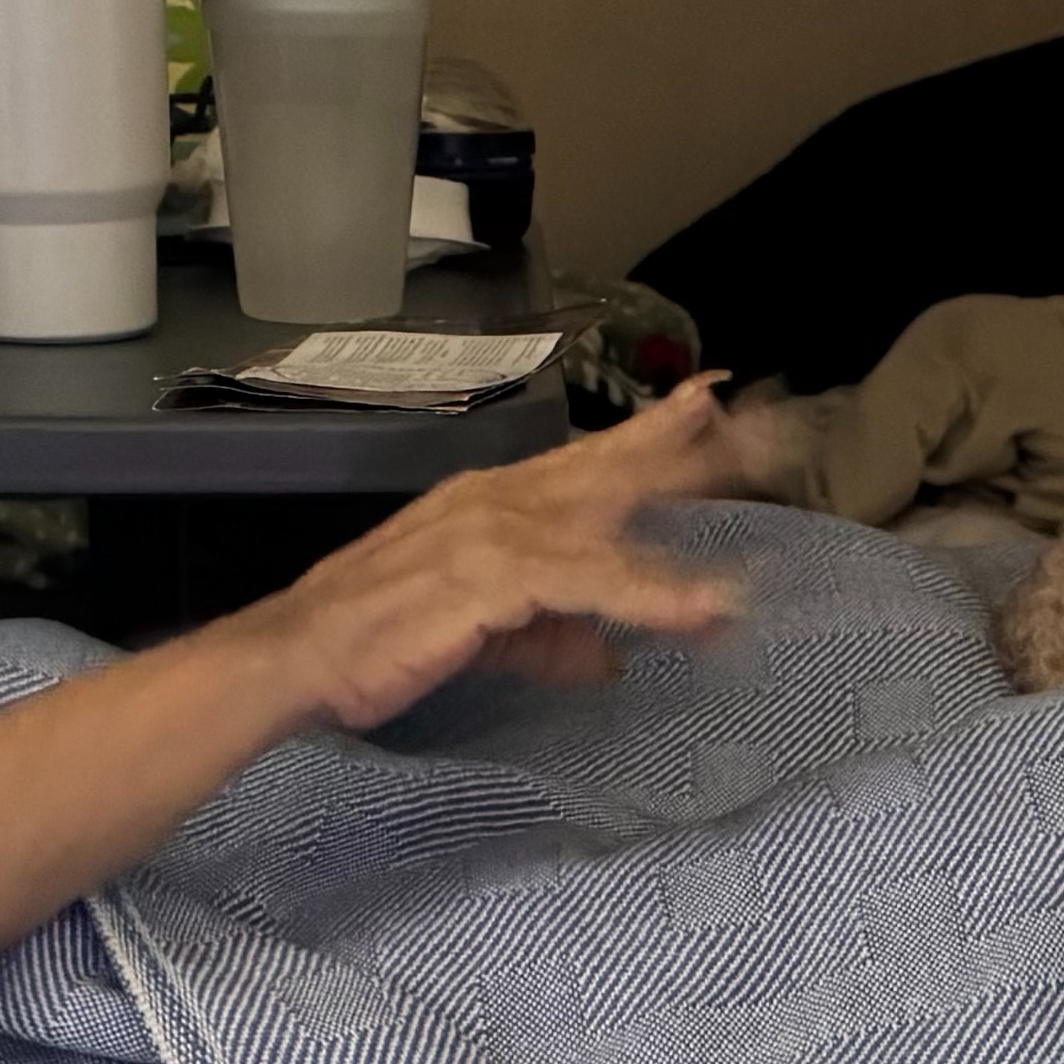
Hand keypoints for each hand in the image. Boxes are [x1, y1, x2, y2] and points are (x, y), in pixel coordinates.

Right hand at [215, 380, 757, 733]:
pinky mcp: (487, 577)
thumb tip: (610, 658)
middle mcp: (497, 502)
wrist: (297, 656)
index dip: (650, 434)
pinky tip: (698, 610)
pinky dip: (647, 593)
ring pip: (607, 518)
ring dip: (683, 527)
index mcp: (493, 503)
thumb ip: (552, 638)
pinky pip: (586, 579)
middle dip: (689, 446)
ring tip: (755, 535)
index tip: (710, 406)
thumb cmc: (379, 640)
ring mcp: (491, 533)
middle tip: (766, 425)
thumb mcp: (485, 636)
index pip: (586, 460)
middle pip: (610, 466)